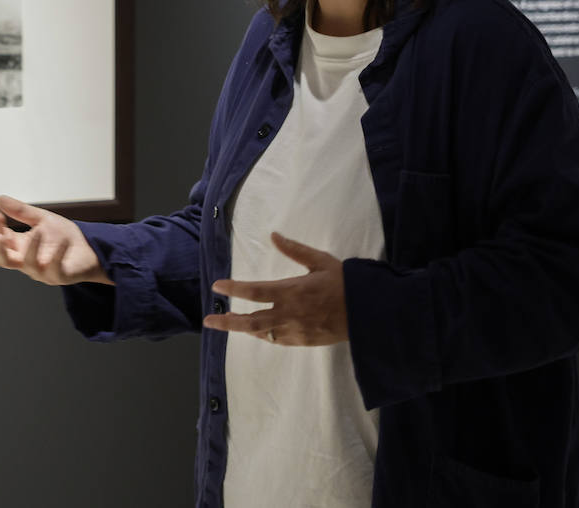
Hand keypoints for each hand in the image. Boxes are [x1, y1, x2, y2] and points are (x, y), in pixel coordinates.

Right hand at [0, 195, 111, 285]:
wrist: (89, 247)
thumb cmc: (62, 236)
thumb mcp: (41, 219)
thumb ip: (21, 211)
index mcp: (20, 247)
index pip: (1, 241)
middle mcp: (27, 261)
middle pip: (4, 260)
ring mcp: (42, 271)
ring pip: (28, 264)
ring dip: (32, 248)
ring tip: (39, 231)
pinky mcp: (59, 276)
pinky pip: (54, 268)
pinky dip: (58, 254)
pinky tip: (63, 241)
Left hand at [202, 232, 346, 345]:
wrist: (370, 313)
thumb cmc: (346, 283)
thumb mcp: (321, 261)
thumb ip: (295, 250)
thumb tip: (274, 235)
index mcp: (292, 291)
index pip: (254, 292)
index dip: (233, 289)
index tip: (217, 287)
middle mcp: (289, 314)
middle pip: (251, 321)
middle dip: (227, 322)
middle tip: (208, 321)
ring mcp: (296, 331)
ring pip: (262, 333)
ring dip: (243, 329)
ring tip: (229, 323)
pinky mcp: (304, 341)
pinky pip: (278, 340)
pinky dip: (264, 335)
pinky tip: (258, 330)